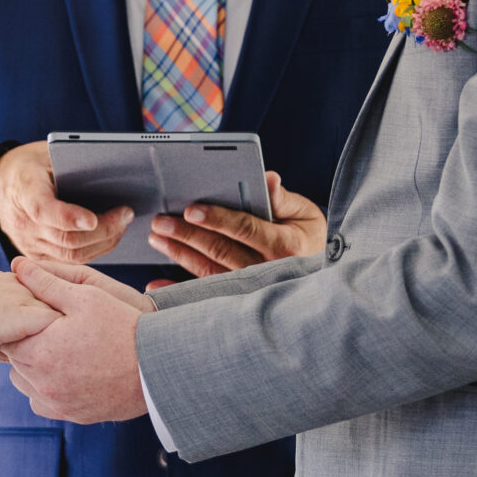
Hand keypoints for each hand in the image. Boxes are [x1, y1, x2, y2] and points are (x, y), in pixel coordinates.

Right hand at [0, 140, 133, 264]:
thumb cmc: (30, 166)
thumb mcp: (45, 154)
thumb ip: (70, 165)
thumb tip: (111, 175)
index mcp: (23, 191)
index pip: (43, 210)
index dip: (68, 217)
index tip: (92, 220)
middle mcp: (23, 224)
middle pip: (66, 239)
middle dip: (103, 229)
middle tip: (126, 214)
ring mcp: (29, 245)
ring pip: (72, 255)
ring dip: (103, 242)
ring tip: (122, 224)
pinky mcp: (37, 257)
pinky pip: (69, 260)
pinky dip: (93, 250)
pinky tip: (108, 235)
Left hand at [4, 258, 150, 422]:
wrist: (157, 369)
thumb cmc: (124, 328)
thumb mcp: (86, 296)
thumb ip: (46, 282)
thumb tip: (17, 265)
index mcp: (40, 351)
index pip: (7, 336)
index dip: (19, 322)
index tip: (35, 315)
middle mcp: (42, 382)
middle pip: (14, 359)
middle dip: (26, 342)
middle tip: (49, 330)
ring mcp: (56, 402)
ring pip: (24, 382)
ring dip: (33, 367)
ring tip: (58, 350)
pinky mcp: (71, 415)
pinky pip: (42, 403)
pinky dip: (46, 389)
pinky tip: (64, 373)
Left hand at [148, 173, 326, 279]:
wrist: (321, 279)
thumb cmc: (309, 238)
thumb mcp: (305, 214)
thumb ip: (284, 198)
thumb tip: (268, 179)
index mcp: (285, 246)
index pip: (246, 229)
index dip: (218, 219)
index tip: (191, 210)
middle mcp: (267, 271)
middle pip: (221, 250)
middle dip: (187, 235)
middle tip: (160, 221)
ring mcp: (251, 289)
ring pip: (209, 270)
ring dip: (179, 254)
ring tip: (157, 238)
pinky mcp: (237, 298)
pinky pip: (204, 294)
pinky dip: (178, 292)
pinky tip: (155, 287)